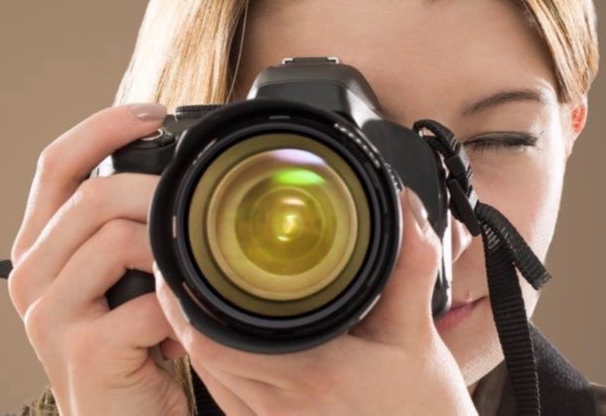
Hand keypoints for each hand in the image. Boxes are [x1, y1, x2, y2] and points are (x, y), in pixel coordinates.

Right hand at [7, 103, 188, 415]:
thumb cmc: (130, 345)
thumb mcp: (119, 276)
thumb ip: (126, 226)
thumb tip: (172, 170)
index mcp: (39, 248)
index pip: (56, 164)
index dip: (103, 127)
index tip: (154, 113)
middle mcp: (31, 276)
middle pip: (93, 195)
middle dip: (157, 192)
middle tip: (197, 210)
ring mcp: (50, 316)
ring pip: (118, 238)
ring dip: (170, 252)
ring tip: (187, 279)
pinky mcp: (85, 352)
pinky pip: (147, 300)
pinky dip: (178, 305)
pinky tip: (184, 323)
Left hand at [155, 187, 477, 415]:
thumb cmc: (424, 409)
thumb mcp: (419, 334)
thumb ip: (409, 266)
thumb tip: (404, 208)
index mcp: (311, 375)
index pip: (215, 339)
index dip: (184, 300)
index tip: (181, 260)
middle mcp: (282, 408)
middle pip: (202, 356)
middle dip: (184, 310)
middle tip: (182, 265)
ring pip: (212, 379)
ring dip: (196, 338)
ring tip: (196, 294)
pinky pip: (228, 399)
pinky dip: (218, 366)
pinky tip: (228, 341)